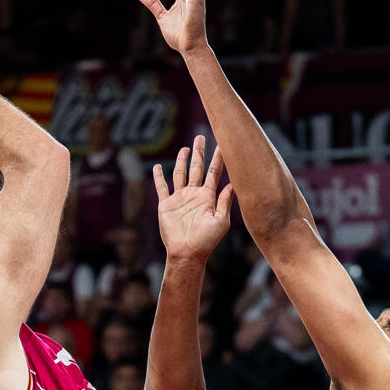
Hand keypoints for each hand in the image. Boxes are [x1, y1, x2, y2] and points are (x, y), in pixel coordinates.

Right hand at [154, 136, 234, 261]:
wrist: (187, 253)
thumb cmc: (206, 240)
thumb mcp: (221, 221)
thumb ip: (225, 202)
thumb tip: (232, 184)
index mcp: (208, 197)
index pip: (214, 173)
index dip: (218, 159)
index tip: (222, 144)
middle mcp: (194, 195)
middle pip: (196, 168)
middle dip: (199, 153)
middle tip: (201, 137)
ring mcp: (180, 199)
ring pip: (180, 174)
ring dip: (182, 160)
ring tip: (185, 148)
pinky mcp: (166, 205)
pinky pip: (162, 188)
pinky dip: (159, 177)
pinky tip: (157, 167)